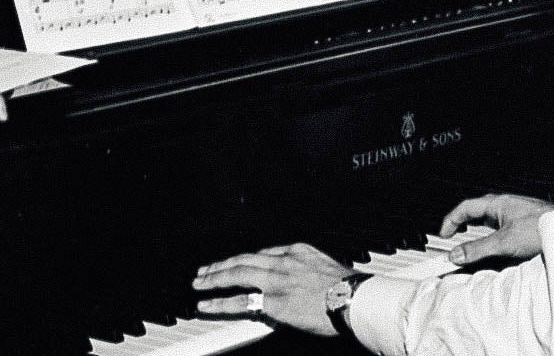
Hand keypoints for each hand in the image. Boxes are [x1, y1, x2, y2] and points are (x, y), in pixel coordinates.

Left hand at [192, 243, 348, 335]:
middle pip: (243, 259)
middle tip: (204, 270)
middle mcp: (284, 261)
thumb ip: (305, 270)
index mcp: (298, 250)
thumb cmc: (348, 288)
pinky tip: (206, 304)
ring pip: (236, 274)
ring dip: (214, 278)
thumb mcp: (326, 267)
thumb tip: (295, 283)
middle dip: (221, 265)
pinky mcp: (273, 302)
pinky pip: (240, 301)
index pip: (262, 253)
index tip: (234, 265)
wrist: (355, 299)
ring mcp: (277, 280)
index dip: (243, 261)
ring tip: (199, 283)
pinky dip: (220, 301)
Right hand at [439, 193, 553, 264]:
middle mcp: (507, 207)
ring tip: (471, 247)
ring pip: (490, 223)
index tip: (443, 235)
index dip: (451, 220)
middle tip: (453, 238)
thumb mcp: (504, 242)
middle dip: (463, 225)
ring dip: (479, 234)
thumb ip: (478, 249)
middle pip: (478, 213)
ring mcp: (517, 216)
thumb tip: (457, 254)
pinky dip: (493, 240)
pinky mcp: (525, 228)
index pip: (467, 207)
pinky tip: (495, 251)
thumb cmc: (542, 229)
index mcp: (499, 204)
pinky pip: (503, 232)